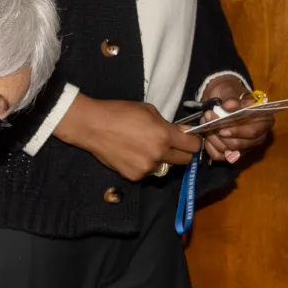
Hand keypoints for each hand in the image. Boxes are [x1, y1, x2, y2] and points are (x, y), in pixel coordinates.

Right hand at [53, 95, 198, 180]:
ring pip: (165, 167)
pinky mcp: (134, 176)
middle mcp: (158, 155)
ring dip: (162, 160)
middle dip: (182, 152)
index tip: (191, 140)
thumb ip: (168, 125)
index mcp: (164, 136)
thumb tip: (184, 133)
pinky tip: (133, 154)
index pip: (193, 146)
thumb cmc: (120, 112)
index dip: (194, 142)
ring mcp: (146, 168)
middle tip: (172, 145)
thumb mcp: (149, 111)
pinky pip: (148, 172)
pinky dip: (145, 165)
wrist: (93, 126)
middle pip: (184, 161)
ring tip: (146, 148)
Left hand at [197, 75, 273, 162]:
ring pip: (226, 151)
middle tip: (208, 119)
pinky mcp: (231, 154)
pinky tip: (206, 134)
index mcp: (264, 122)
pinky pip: (218, 155)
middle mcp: (256, 138)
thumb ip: (233, 100)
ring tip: (205, 122)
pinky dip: (209, 146)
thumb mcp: (232, 92)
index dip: (237, 131)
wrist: (222, 99)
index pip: (253, 132)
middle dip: (219, 134)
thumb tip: (230, 105)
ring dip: (212, 137)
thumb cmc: (231, 96)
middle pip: (237, 145)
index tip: (222, 128)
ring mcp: (244, 148)